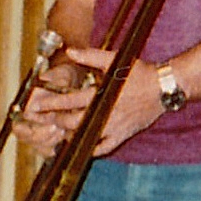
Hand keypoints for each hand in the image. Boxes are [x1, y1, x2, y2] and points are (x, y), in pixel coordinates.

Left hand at [26, 44, 165, 155]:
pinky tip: (82, 144)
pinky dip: (91, 149)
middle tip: (46, 117)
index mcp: (100, 95)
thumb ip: (90, 56)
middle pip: (71, 122)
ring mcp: (114, 127)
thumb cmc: (140, 73)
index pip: (68, 102)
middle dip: (55, 120)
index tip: (36, 106)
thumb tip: (70, 52)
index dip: (50, 104)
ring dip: (69, 133)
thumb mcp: (114, 60)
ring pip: (84, 136)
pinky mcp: (123, 135)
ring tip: (59, 129)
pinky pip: (104, 148)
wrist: (164, 87)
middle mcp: (104, 114)